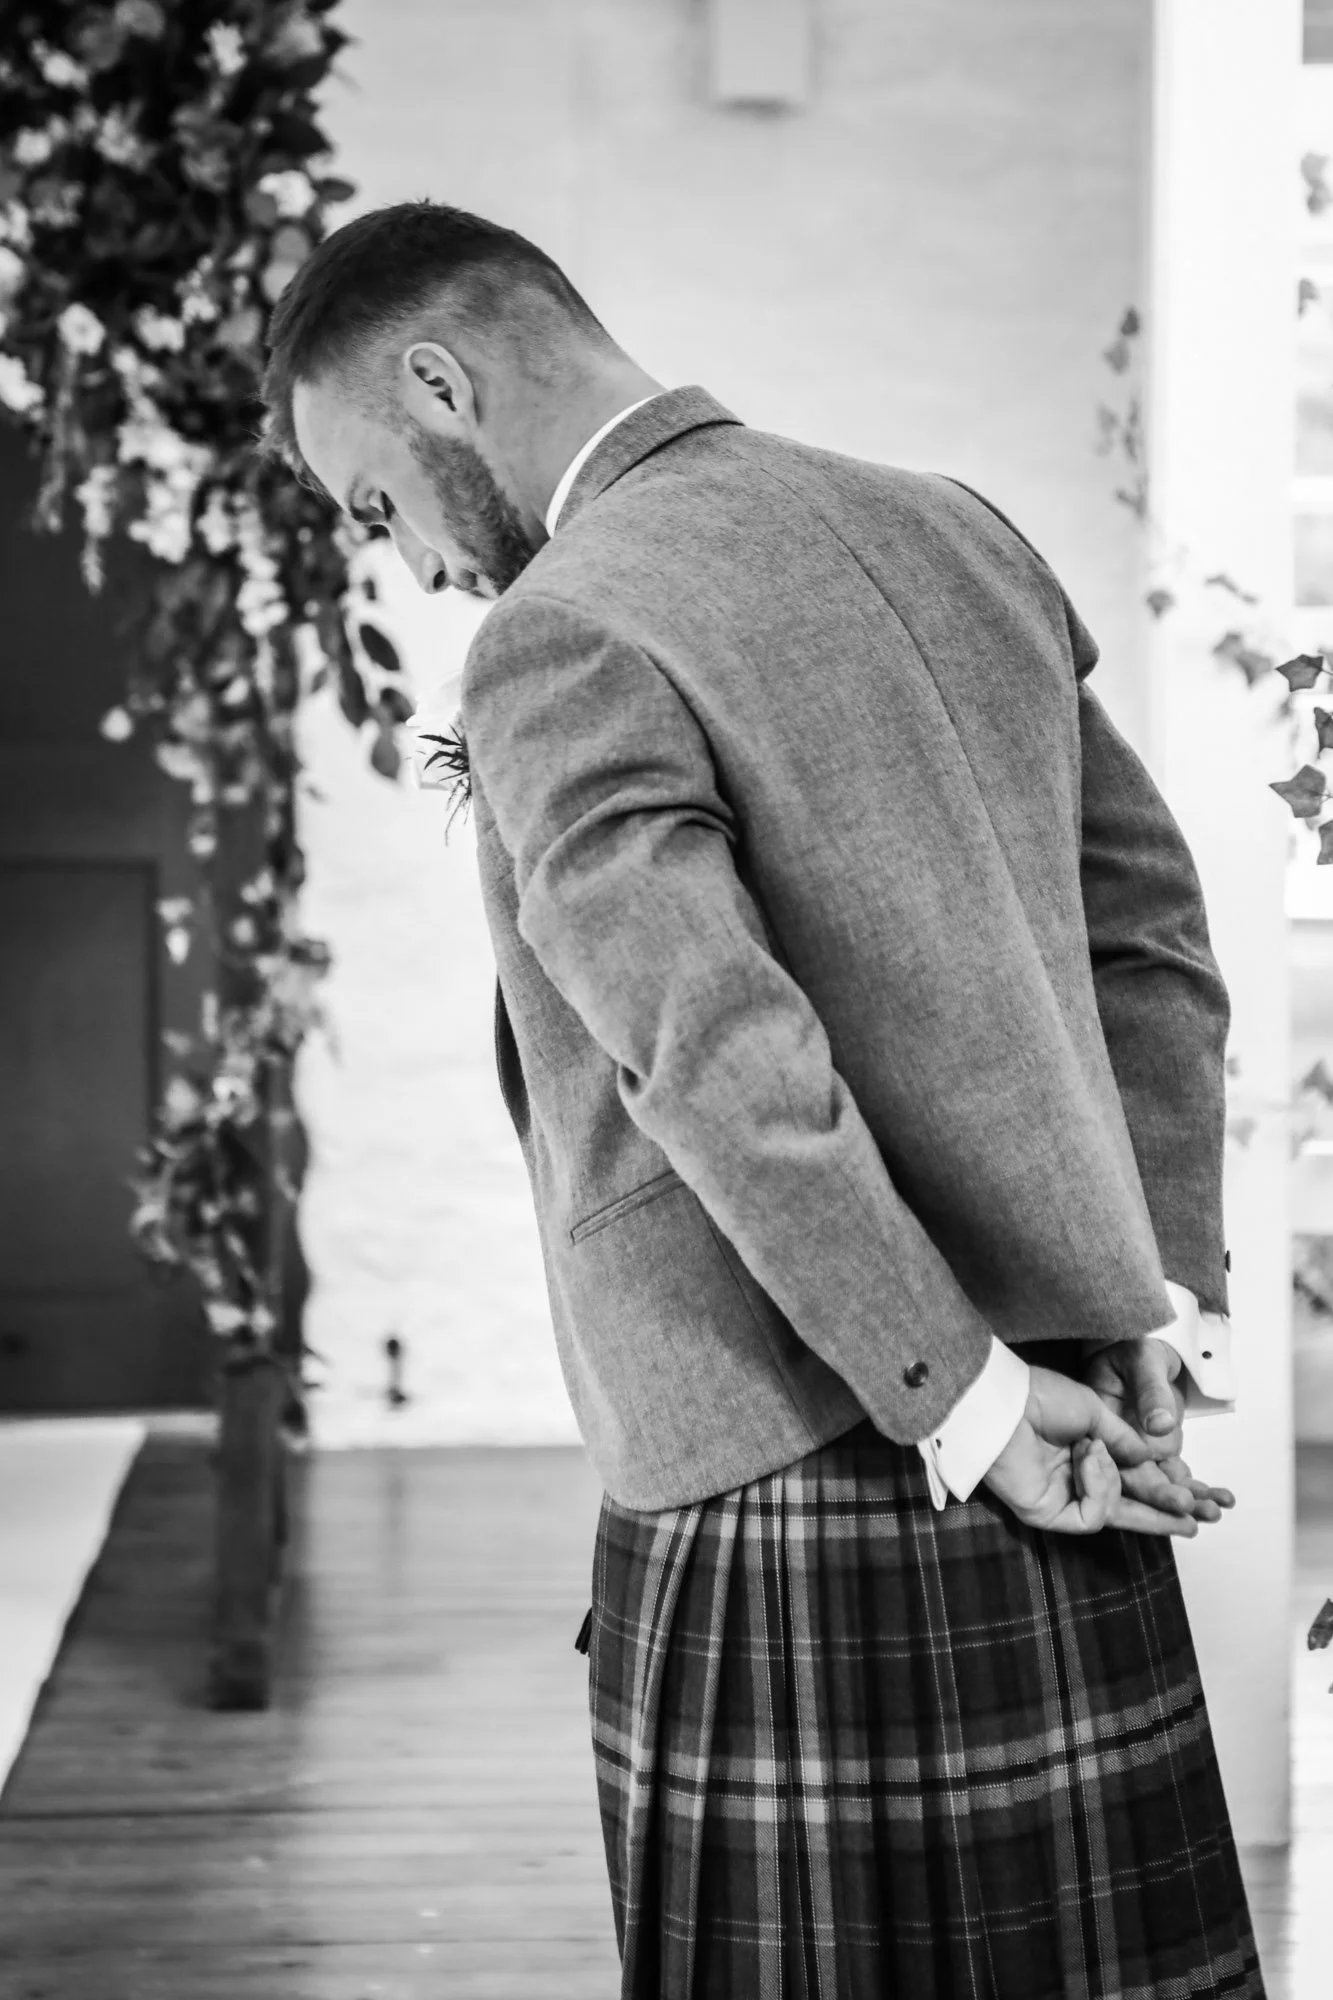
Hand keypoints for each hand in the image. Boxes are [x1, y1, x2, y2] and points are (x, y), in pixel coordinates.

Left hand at [982, 1364, 1204, 1537]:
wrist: (1005, 1402)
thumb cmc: (1041, 1396)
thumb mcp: (1095, 1411)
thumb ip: (1125, 1440)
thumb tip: (1152, 1459)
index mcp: (1086, 1455)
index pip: (1133, 1481)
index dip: (1166, 1490)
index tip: (1203, 1499)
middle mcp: (1076, 1480)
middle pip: (1130, 1507)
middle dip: (1166, 1512)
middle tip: (1202, 1519)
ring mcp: (1063, 1499)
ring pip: (1115, 1513)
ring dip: (1119, 1481)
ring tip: (1100, 1453)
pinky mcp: (1050, 1515)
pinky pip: (1093, 1514)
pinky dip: (1099, 1486)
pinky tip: (1087, 1459)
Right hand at [1084, 1337, 1234, 1524]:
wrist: (1151, 1347)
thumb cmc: (1139, 1345)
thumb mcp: (1144, 1361)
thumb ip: (1151, 1392)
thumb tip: (1161, 1426)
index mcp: (1098, 1422)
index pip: (1117, 1462)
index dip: (1145, 1484)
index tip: (1176, 1497)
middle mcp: (1112, 1442)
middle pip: (1138, 1480)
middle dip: (1167, 1499)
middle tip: (1195, 1509)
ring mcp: (1135, 1449)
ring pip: (1160, 1483)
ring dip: (1188, 1499)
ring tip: (1216, 1509)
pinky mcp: (1155, 1451)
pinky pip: (1175, 1474)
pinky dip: (1198, 1488)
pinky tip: (1221, 1498)